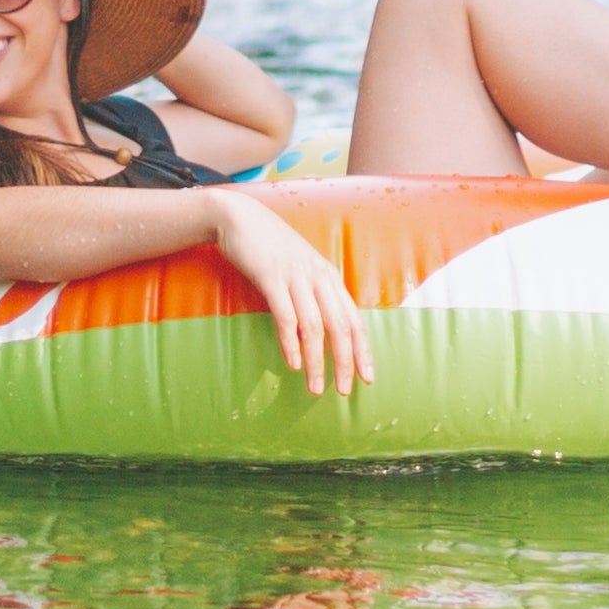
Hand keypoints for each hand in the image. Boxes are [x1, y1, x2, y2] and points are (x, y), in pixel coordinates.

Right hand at [217, 194, 373, 400]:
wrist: (241, 217)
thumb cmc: (272, 248)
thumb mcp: (301, 270)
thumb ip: (313, 296)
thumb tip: (320, 334)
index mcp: (329, 278)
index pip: (355, 319)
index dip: (363, 351)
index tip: (367, 378)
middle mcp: (318, 277)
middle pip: (340, 326)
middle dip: (345, 362)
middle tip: (343, 391)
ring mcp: (296, 276)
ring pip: (314, 326)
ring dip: (317, 361)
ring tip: (314, 388)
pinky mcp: (271, 277)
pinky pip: (286, 315)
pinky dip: (291, 342)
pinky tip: (293, 363)